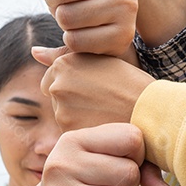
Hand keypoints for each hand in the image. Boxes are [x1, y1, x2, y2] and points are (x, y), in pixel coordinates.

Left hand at [33, 50, 151, 129]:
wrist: (152, 110)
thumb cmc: (132, 84)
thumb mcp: (101, 60)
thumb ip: (64, 55)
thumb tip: (33, 51)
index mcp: (65, 63)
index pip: (54, 78)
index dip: (75, 85)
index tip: (94, 89)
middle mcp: (58, 84)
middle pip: (56, 98)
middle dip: (72, 101)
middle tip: (102, 102)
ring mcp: (61, 109)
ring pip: (63, 117)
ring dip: (78, 117)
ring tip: (105, 113)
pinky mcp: (69, 131)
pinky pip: (71, 133)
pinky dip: (85, 131)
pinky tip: (104, 125)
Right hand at [35, 123, 143, 185]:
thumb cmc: (86, 178)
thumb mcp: (103, 159)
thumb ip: (141, 166)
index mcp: (73, 140)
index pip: (131, 138)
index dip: (137, 153)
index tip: (124, 160)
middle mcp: (62, 164)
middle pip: (130, 172)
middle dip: (131, 182)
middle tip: (113, 184)